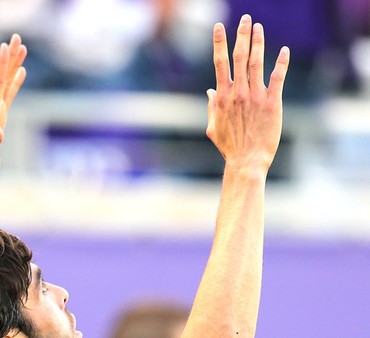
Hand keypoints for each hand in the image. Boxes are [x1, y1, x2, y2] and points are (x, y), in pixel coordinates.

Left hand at [0, 34, 26, 184]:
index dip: (3, 65)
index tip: (7, 44)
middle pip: (2, 77)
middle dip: (10, 58)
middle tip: (18, 37)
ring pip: (6, 84)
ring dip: (14, 66)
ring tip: (22, 49)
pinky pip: (8, 95)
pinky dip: (15, 83)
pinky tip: (20, 74)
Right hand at [206, 15, 289, 171]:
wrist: (246, 162)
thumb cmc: (229, 148)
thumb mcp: (213, 128)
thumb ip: (212, 107)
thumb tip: (210, 91)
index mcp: (223, 97)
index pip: (220, 64)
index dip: (219, 43)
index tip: (219, 27)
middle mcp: (238, 93)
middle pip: (239, 57)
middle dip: (241, 35)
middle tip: (245, 18)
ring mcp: (255, 97)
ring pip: (256, 62)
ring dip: (258, 42)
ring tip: (259, 27)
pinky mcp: (272, 103)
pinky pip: (277, 77)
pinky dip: (281, 63)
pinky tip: (284, 51)